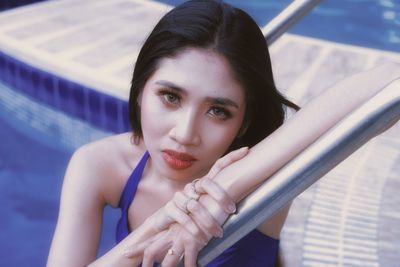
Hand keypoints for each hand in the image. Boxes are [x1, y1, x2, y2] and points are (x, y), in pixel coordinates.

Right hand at [123, 147, 248, 264]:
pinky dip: (193, 228)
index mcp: (203, 184)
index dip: (231, 157)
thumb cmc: (190, 218)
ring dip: (208, 221)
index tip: (246, 150)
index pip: (218, 166)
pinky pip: (183, 216)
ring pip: (195, 205)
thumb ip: (219, 204)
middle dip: (220, 196)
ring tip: (218, 233)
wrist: (164, 227)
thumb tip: (243, 205)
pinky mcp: (170, 208)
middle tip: (231, 210)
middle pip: (207, 183)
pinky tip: (201, 238)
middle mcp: (192, 187)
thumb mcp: (206, 210)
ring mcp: (180, 197)